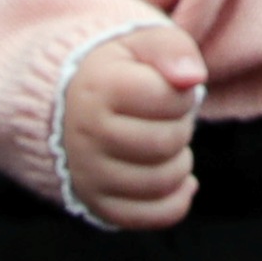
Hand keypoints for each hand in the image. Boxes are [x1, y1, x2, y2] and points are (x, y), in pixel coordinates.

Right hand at [60, 22, 203, 230]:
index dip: (184, 95)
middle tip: (166, 118)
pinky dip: (176, 201)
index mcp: (97, 89)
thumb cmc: (119, 71)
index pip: (171, 99)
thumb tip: (193, 79)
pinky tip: (179, 180)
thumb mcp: (141, 43)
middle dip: (181, 127)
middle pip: (167, 143)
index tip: (169, 90)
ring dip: (180, 162)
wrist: (68, 105)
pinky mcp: (96, 204)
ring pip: (162, 182)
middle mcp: (84, 135)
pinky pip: (151, 216)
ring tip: (164, 143)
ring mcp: (86, 174)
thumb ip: (172, 50)